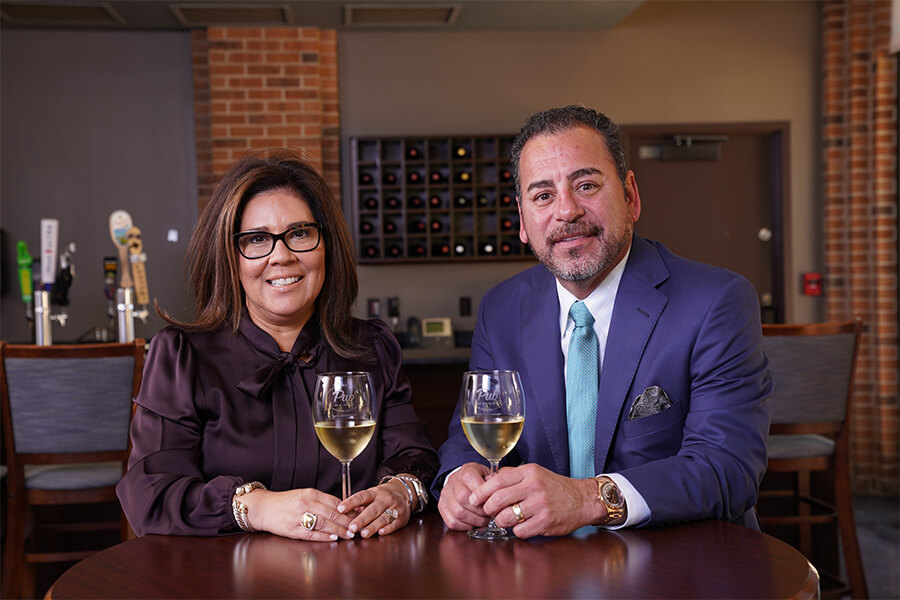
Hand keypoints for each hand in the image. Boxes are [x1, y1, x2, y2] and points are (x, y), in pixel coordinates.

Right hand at [247, 488, 353, 541]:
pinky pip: (311, 534)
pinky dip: (323, 536)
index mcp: (310, 493)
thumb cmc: (286, 502)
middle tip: (358, 527)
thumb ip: (322, 501)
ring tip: (349, 534)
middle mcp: (305, 503)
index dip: (349, 509)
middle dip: (347, 521)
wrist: (263, 508)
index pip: (334, 501)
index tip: (359, 514)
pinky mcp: (292, 529)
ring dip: (338, 530)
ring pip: (323, 523)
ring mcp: (298, 517)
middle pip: (331, 513)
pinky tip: (333, 538)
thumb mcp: (304, 495)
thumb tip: (343, 508)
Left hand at [337, 477, 411, 537]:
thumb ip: (359, 505)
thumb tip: (342, 515)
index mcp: (375, 492)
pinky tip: (381, 532)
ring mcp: (395, 507)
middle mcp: (385, 499)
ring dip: (373, 526)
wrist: (403, 492)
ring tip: (363, 534)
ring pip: (383, 517)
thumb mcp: (371, 496)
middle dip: (361, 519)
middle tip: (351, 528)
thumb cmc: (382, 497)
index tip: (339, 509)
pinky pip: (395, 523)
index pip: (361, 496)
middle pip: (373, 509)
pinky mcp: (402, 517)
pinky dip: (388, 528)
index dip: (350, 503)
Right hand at [437, 462, 491, 530]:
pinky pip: (452, 522)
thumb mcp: (488, 474)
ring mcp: (445, 495)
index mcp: (466, 471)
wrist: (463, 481)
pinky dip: (465, 526)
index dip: (482, 492)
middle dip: (480, 510)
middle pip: (463, 497)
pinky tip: (473, 523)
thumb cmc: (478, 480)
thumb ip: (493, 481)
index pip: (470, 478)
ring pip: (458, 512)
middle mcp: (453, 482)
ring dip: (474, 520)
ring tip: (483, 520)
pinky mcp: (442, 507)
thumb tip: (497, 490)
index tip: (491, 501)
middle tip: (489, 513)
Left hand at [469, 463, 602, 537]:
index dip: (481, 492)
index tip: (474, 499)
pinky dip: (517, 531)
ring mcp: (540, 504)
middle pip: (498, 500)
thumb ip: (513, 476)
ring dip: (501, 522)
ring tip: (506, 519)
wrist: (582, 499)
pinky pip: (520, 531)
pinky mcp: (545, 521)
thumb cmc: (555, 487)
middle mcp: (534, 486)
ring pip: (506, 517)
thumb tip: (487, 482)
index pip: (497, 480)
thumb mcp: (535, 473)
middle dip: (488, 509)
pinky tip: (523, 526)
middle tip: (489, 512)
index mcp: (529, 472)